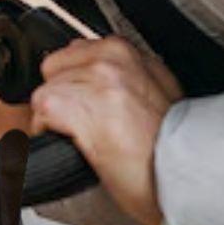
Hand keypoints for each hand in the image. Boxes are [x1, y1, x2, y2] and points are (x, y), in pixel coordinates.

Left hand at [31, 37, 182, 224]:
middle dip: (60, 98)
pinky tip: (76, 144)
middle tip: (83, 126)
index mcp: (126, 50)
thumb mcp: (158, 92)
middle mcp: (111, 57)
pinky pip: (40, 111)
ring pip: (44, 93)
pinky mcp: (78, 104)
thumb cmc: (170, 144)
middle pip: (52, 69)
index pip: (72, 53)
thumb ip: (123, 75)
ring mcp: (95, 78)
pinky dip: (47, 132)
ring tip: (85, 140)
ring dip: (54, 120)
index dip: (71, 85)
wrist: (183, 174)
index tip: (82, 107)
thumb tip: (90, 74)